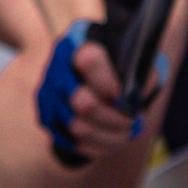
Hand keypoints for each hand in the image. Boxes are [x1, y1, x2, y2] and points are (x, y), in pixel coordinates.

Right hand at [36, 25, 163, 163]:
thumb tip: (141, 91)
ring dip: (108, 136)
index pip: (89, 60)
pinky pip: (71, 141)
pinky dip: (97, 146)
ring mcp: (48, 92)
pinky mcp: (46, 116)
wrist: (91, 75)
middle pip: (82, 102)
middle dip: (114, 118)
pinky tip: (112, 140)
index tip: (122, 97)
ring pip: (77, 127)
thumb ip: (139, 71)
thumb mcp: (131, 60)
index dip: (107, 83)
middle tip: (132, 121)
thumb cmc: (115, 65)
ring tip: (126, 133)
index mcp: (79, 41)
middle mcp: (58, 66)